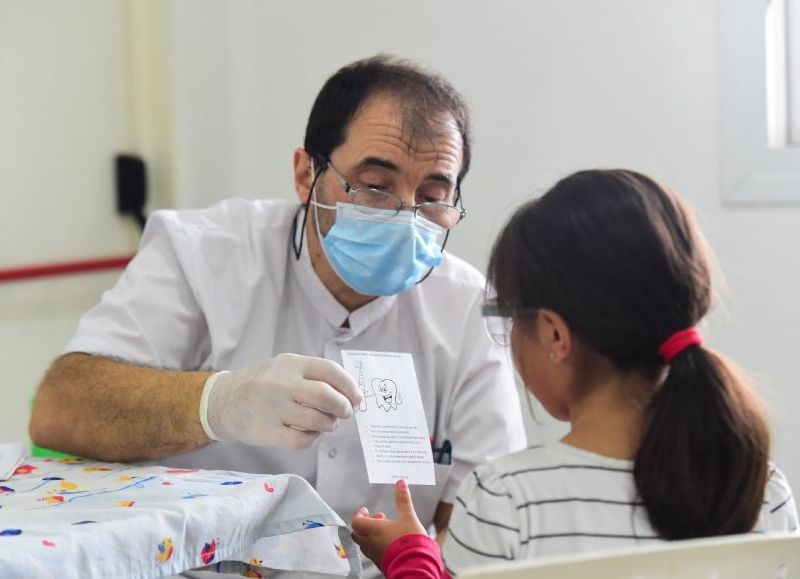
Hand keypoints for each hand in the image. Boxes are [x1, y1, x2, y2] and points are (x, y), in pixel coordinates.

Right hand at [206, 353, 362, 448]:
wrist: (222, 402)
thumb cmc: (261, 385)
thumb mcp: (284, 369)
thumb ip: (312, 377)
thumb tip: (349, 393)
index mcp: (290, 363)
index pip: (329, 371)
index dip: (349, 386)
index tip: (357, 398)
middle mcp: (281, 383)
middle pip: (326, 396)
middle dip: (343, 407)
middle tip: (346, 413)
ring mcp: (272, 408)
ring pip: (316, 420)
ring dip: (329, 424)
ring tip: (327, 424)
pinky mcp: (266, 431)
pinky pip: (302, 440)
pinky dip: (313, 439)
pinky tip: (311, 434)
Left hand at [351, 479, 426, 567]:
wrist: (415, 565)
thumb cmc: (410, 541)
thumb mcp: (408, 517)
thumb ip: (403, 500)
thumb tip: (400, 483)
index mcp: (373, 530)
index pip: (356, 521)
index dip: (359, 514)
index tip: (365, 510)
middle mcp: (370, 543)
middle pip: (357, 533)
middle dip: (364, 524)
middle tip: (377, 518)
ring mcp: (374, 555)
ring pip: (364, 544)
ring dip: (370, 535)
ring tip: (385, 530)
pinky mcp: (381, 564)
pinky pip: (372, 553)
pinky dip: (375, 545)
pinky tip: (390, 542)